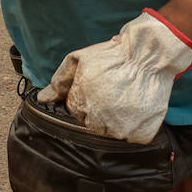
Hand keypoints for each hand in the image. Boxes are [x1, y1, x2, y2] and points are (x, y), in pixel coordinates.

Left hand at [36, 10, 191, 143]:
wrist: (148, 54)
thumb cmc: (112, 55)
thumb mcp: (78, 61)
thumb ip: (59, 82)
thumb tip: (43, 99)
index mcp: (80, 105)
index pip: (77, 113)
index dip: (88, 100)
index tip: (99, 89)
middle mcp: (99, 122)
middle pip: (94, 125)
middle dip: (101, 111)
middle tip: (114, 93)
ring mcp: (121, 130)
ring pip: (113, 133)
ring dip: (118, 120)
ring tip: (127, 98)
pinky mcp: (141, 134)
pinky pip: (134, 137)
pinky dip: (137, 126)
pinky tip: (138, 107)